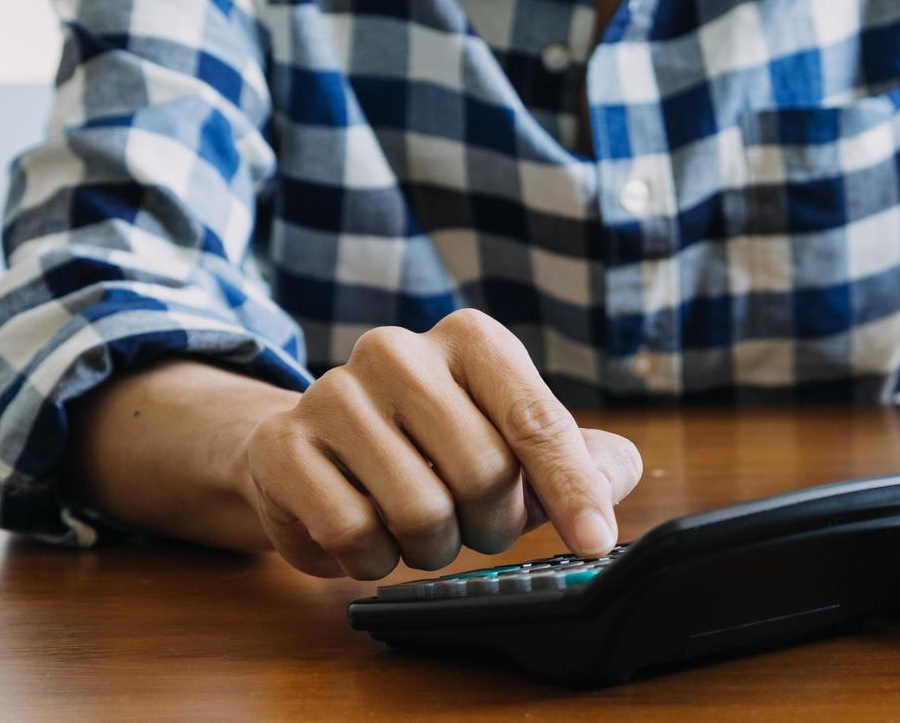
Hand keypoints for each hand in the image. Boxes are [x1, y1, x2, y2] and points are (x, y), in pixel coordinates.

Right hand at [239, 309, 641, 578]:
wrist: (314, 449)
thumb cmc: (435, 446)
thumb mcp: (513, 441)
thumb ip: (579, 459)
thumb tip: (616, 476)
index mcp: (472, 340)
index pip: (536, 419)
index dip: (571, 487)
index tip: (596, 539)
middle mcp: (400, 350)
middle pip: (483, 474)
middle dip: (490, 525)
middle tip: (471, 523)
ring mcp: (334, 392)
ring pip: (420, 512)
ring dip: (431, 548)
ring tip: (418, 528)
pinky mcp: (284, 446)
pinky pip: (353, 534)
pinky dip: (372, 560)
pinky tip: (367, 537)